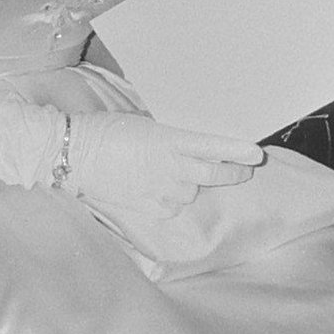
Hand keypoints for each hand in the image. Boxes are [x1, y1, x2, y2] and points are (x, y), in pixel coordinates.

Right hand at [67, 112, 262, 218]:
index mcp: (169, 141)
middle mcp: (171, 168)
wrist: (76, 155)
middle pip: (214, 174)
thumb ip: (170, 138)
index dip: (236, 150)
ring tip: (174, 173)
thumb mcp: (144, 125)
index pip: (212, 147)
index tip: (256, 153)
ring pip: (192, 191)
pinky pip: (172, 205)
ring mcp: (162, 191)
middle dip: (233, 172)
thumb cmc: (107, 131)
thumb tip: (186, 145)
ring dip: (192, 183)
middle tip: (244, 169)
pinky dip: (171, 198)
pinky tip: (157, 187)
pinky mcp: (152, 208)